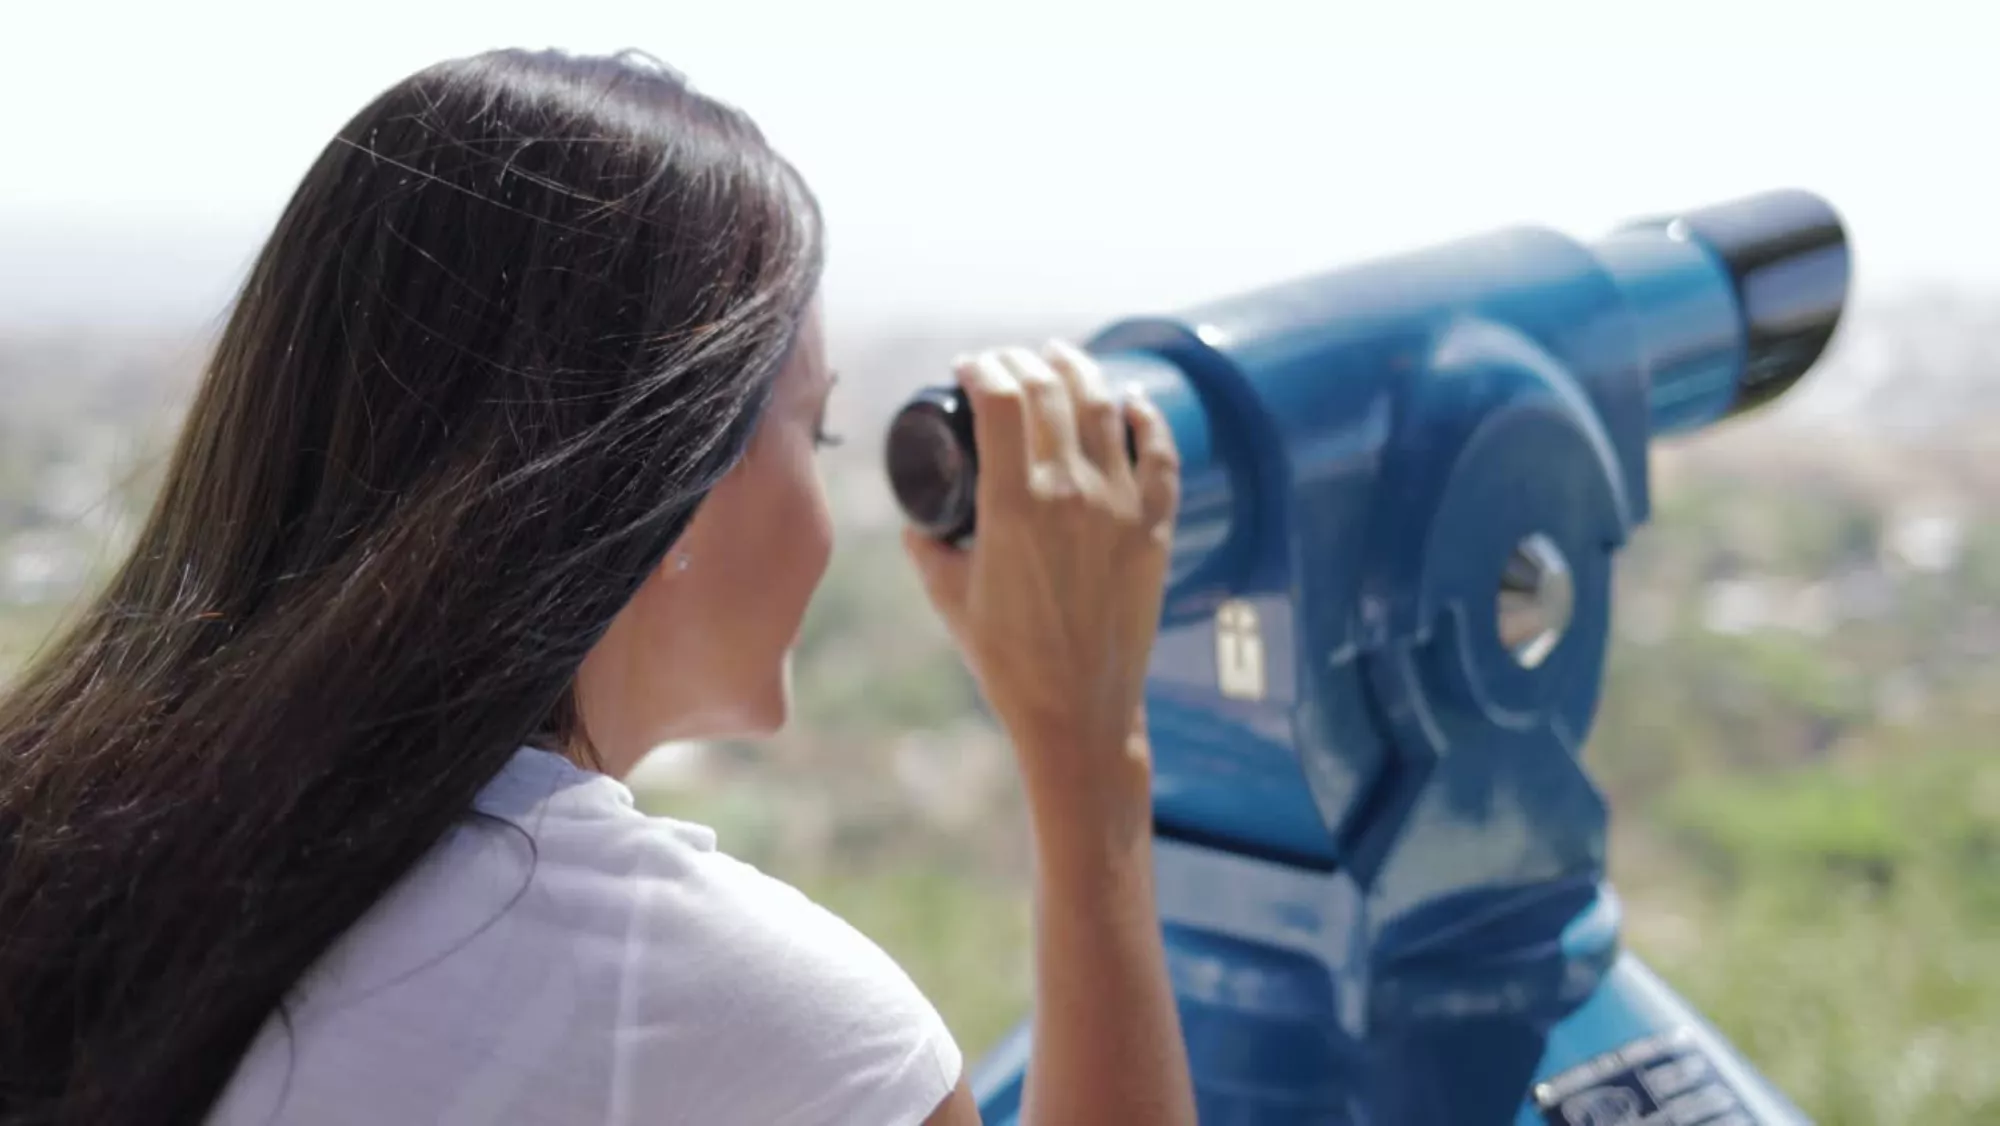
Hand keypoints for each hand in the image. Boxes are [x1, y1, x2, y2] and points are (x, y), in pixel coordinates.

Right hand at [903, 341, 1179, 834]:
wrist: (1077, 710)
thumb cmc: (1007, 660)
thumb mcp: (949, 597)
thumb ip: (929, 549)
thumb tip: (920, 522)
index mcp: (1015, 504)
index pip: (1000, 400)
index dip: (982, 368)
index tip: (969, 367)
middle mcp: (1072, 493)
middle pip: (1049, 390)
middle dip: (1022, 360)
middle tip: (1008, 359)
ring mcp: (1122, 507)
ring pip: (1105, 408)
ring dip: (1079, 370)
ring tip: (1061, 358)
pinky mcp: (1155, 528)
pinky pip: (1161, 453)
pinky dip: (1146, 417)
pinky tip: (1132, 401)